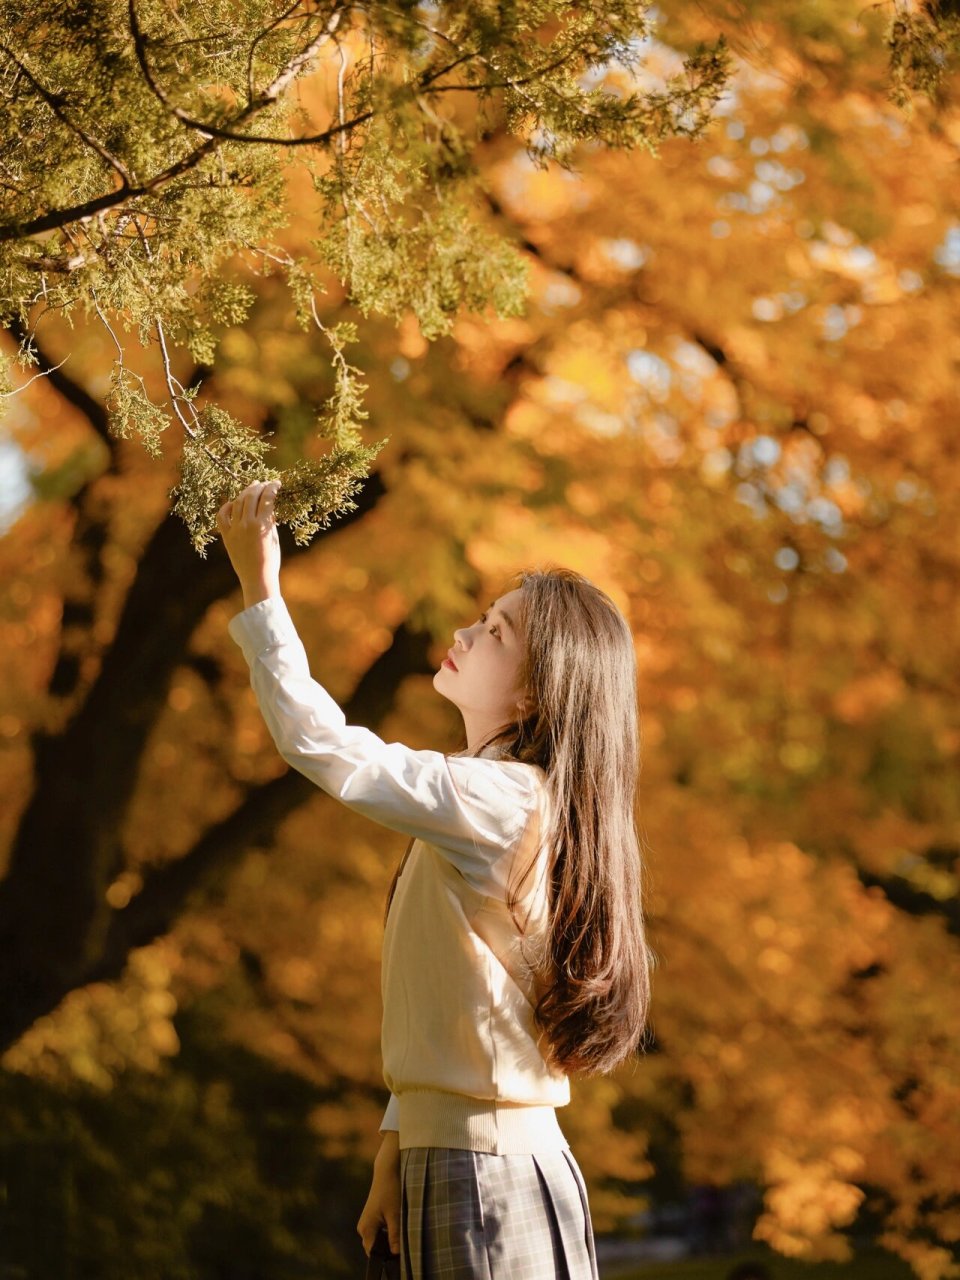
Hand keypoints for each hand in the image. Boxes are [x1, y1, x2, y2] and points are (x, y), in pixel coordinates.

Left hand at [217, 480, 281, 607]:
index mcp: (262, 525)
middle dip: (259, 486)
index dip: (272, 487)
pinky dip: (227, 507)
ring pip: (237, 502)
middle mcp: (247, 524)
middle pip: (251, 496)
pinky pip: (222, 516)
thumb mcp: (274, 537)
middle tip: (264, 483)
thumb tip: (268, 506)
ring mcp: (235, 529)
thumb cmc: (271, 560)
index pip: (267, 498)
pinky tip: (232, 503)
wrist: (257, 578)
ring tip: (251, 487)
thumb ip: (270, 520)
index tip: (276, 483)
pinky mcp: (226, 536)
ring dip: (245, 492)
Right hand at [357, 1130, 400, 1256]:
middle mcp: (363, 1228)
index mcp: (366, 1229)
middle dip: (388, 1249)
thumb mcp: (396, 1215)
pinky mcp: (372, 1218)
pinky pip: (379, 1233)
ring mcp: (367, 1222)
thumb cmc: (391, 1190)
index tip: (399, 1255)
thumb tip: (396, 1255)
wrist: (387, 1170)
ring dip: (389, 1240)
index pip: (373, 1254)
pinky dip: (388, 1233)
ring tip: (401, 1231)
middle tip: (403, 1243)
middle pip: (376, 1248)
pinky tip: (399, 1226)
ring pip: (379, 1240)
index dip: (386, 1257)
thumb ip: (395, 1236)